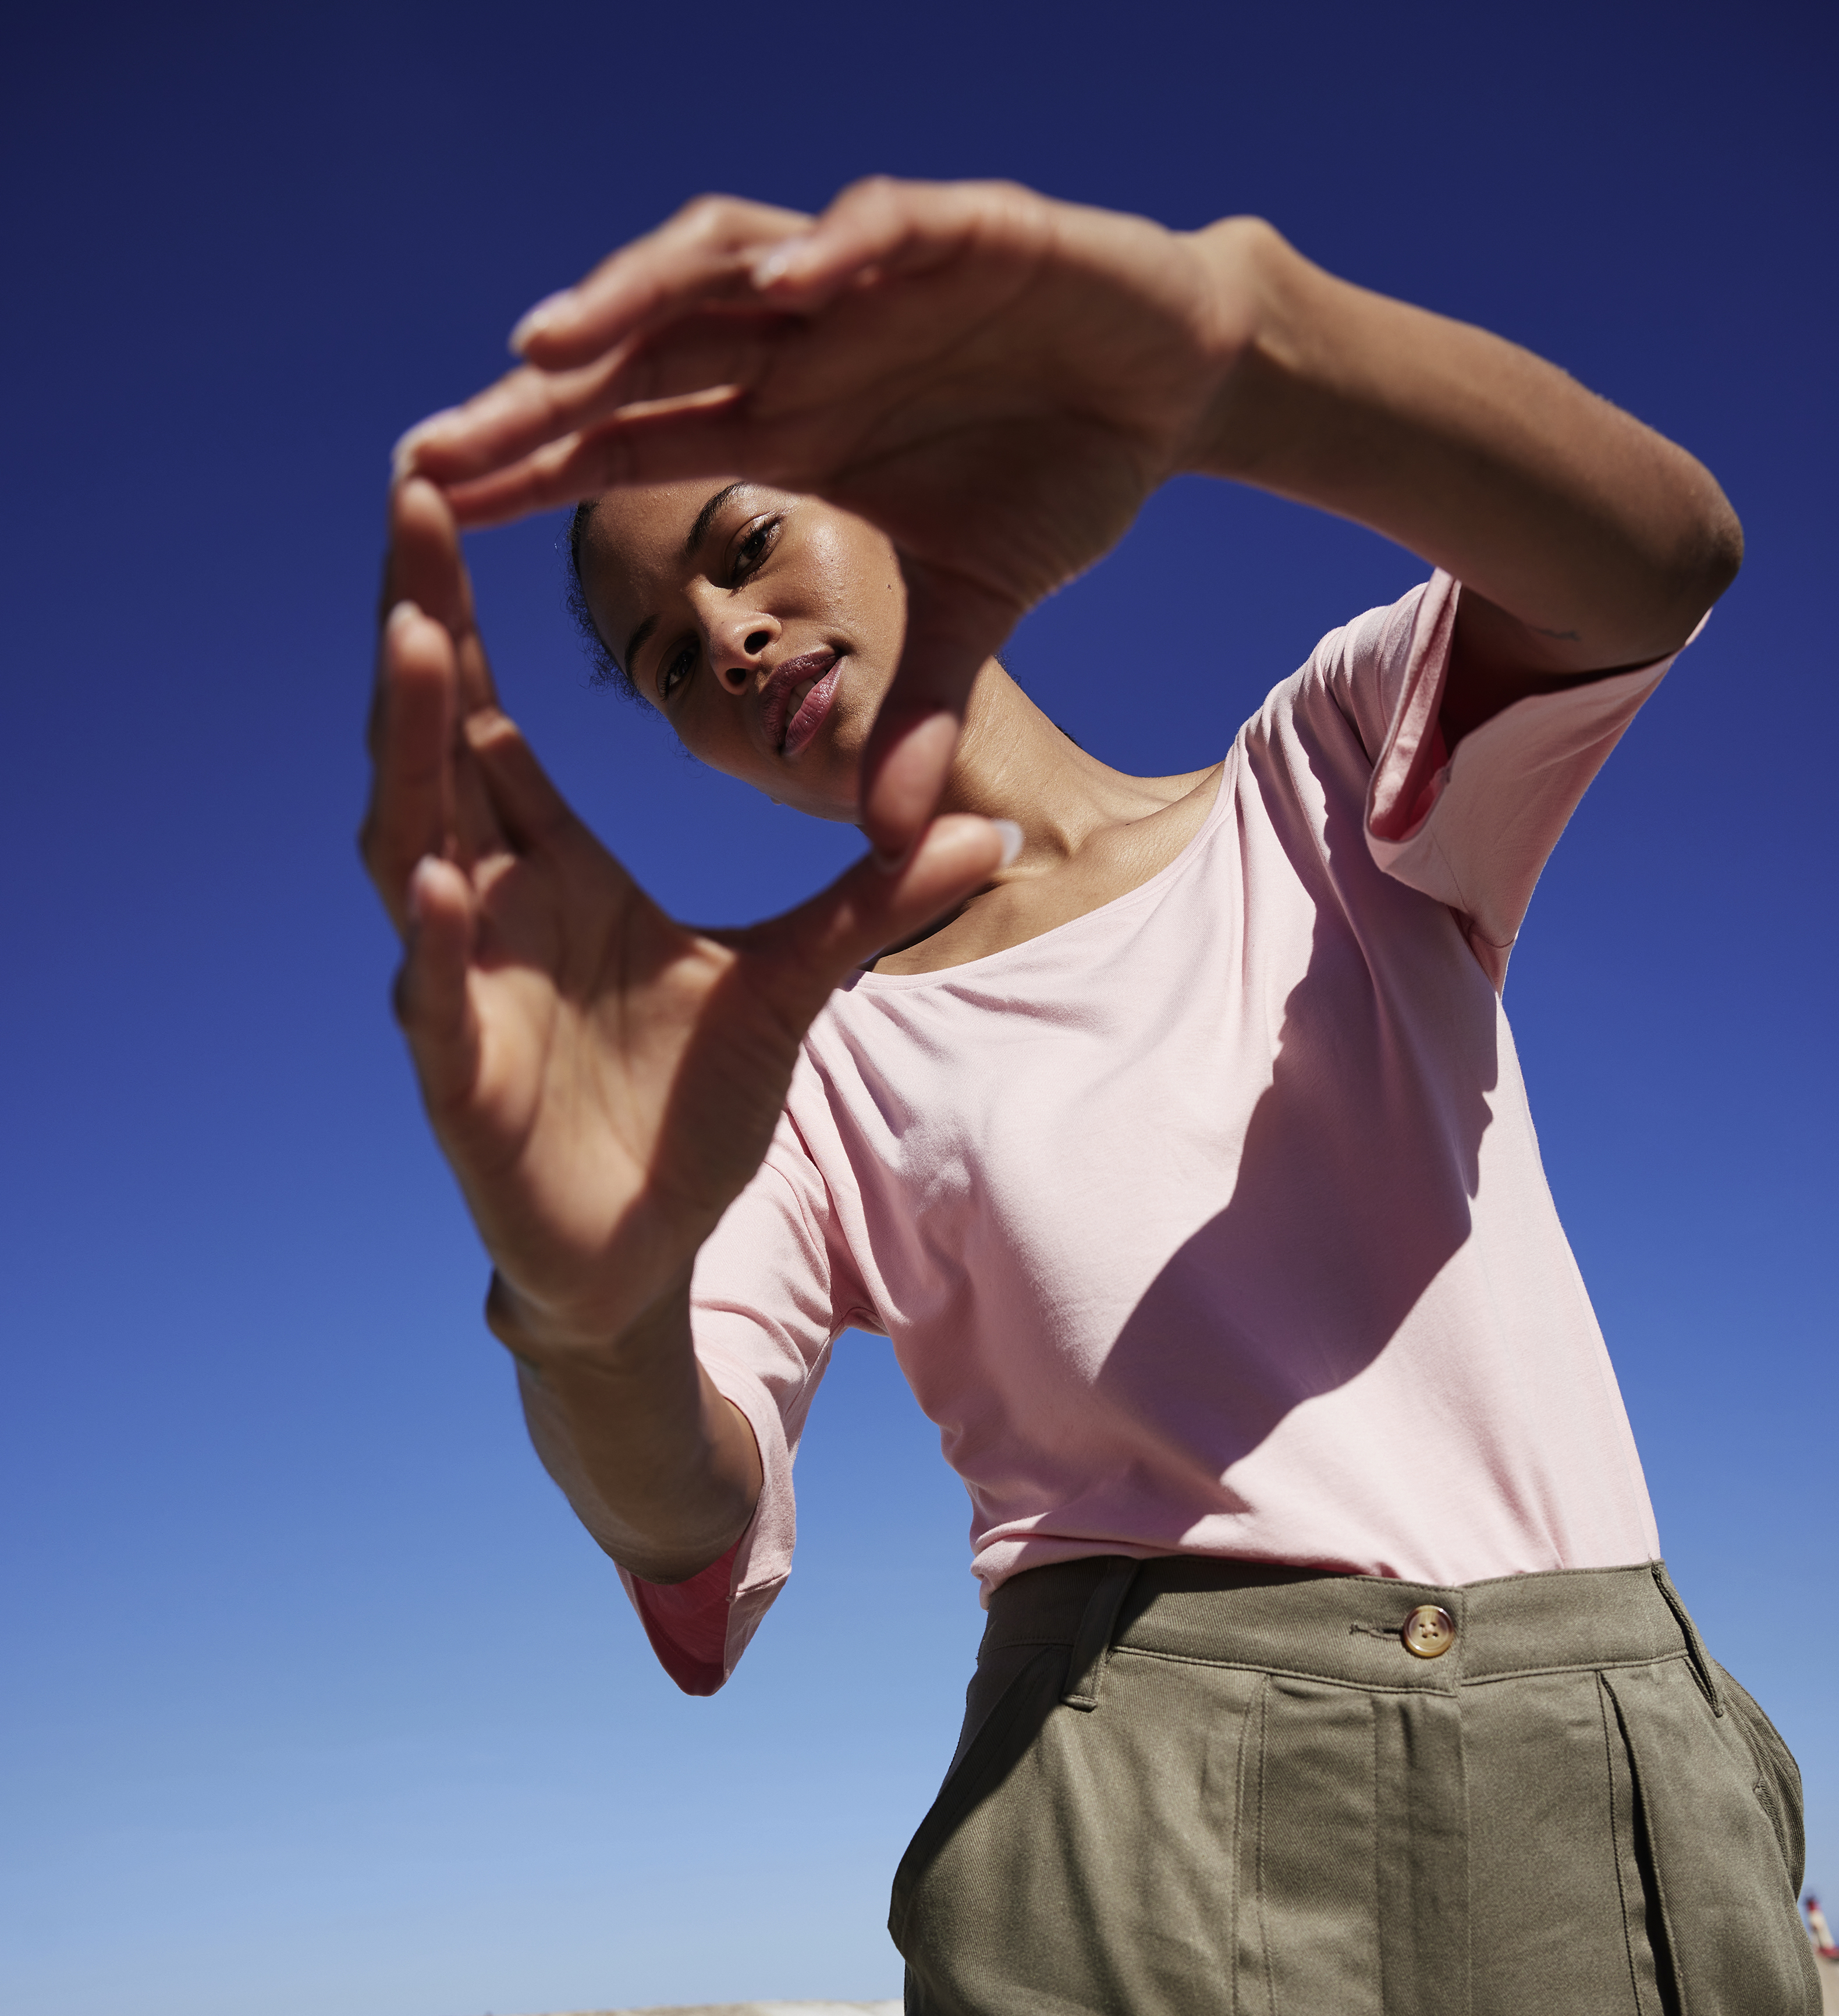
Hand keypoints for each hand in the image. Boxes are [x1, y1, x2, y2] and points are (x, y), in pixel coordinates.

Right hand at [359, 477, 1010, 1349]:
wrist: (640, 1253)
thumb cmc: (684, 1116)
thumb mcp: (793, 984)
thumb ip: (869, 902)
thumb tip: (977, 826)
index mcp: (548, 864)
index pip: (493, 713)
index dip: (472, 609)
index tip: (459, 492)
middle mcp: (486, 905)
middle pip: (437, 740)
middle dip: (420, 622)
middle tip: (416, 489)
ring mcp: (460, 985)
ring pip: (413, 842)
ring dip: (412, 744)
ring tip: (416, 638)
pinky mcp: (459, 1076)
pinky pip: (437, 994)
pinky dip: (437, 940)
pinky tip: (438, 880)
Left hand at [392, 181, 1258, 851]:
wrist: (1176, 378)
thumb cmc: (1056, 476)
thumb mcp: (977, 612)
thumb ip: (917, 706)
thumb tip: (888, 836)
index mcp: (781, 417)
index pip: (622, 435)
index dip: (527, 465)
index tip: (426, 507)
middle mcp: (800, 334)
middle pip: (637, 352)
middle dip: (535, 394)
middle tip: (427, 446)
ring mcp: (873, 273)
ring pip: (722, 264)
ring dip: (633, 298)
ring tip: (550, 343)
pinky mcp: (969, 227)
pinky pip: (882, 229)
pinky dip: (836, 248)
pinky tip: (783, 286)